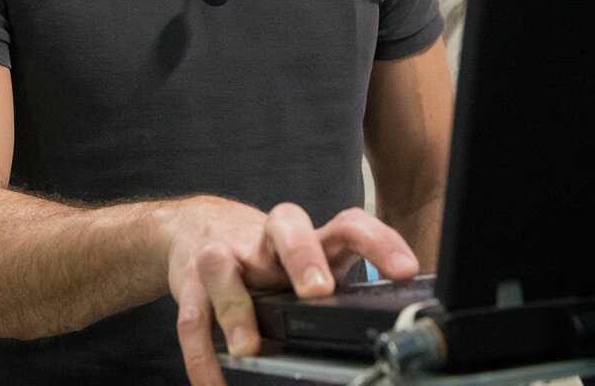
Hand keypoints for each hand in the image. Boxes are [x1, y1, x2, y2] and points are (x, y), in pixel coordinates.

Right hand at [164, 198, 418, 385]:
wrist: (193, 226)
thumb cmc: (263, 253)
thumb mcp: (304, 261)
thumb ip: (334, 288)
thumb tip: (378, 337)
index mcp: (306, 237)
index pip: (347, 224)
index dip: (377, 241)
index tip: (404, 270)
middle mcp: (265, 241)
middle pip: (285, 226)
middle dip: (302, 256)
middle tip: (318, 291)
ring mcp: (224, 257)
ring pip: (223, 268)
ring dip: (236, 308)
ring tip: (248, 347)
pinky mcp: (190, 284)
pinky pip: (192, 320)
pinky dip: (201, 357)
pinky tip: (212, 385)